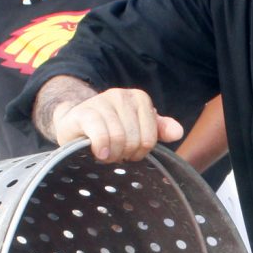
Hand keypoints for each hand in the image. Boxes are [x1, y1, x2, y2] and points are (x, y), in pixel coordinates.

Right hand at [53, 88, 183, 161]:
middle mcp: (122, 96)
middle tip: (116, 156)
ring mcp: (102, 101)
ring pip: (118, 138)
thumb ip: (158, 130)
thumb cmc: (110, 129)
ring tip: (106, 155)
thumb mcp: (137, 129)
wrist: (75, 124)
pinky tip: (98, 154)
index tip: (130, 153)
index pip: (150, 137)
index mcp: (140, 99)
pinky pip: (100, 134)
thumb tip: (178, 132)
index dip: (140, 152)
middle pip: (134, 139)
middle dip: (125, 154)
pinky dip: (102, 149)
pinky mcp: (84, 112)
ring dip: (112, 154)